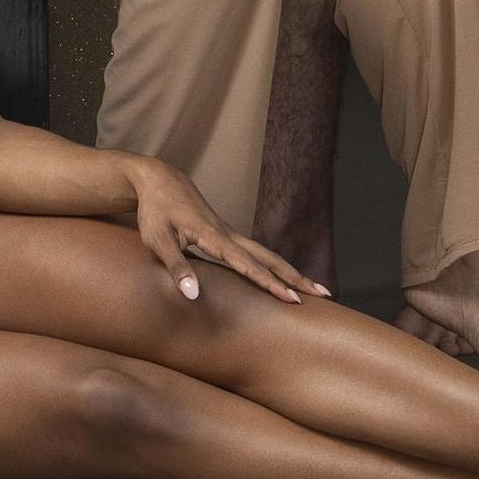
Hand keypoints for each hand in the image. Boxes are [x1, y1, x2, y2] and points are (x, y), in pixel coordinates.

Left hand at [125, 155, 325, 305]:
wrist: (159, 179)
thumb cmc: (155, 210)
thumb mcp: (157, 240)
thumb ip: (176, 267)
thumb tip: (194, 295)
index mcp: (212, 236)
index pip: (247, 264)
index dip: (269, 283)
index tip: (292, 298)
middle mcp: (227, 234)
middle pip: (268, 258)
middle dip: (295, 277)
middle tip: (323, 294)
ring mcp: (229, 232)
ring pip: (266, 254)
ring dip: (289, 272)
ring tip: (315, 289)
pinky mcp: (225, 234)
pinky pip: (256, 252)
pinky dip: (273, 265)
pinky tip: (282, 276)